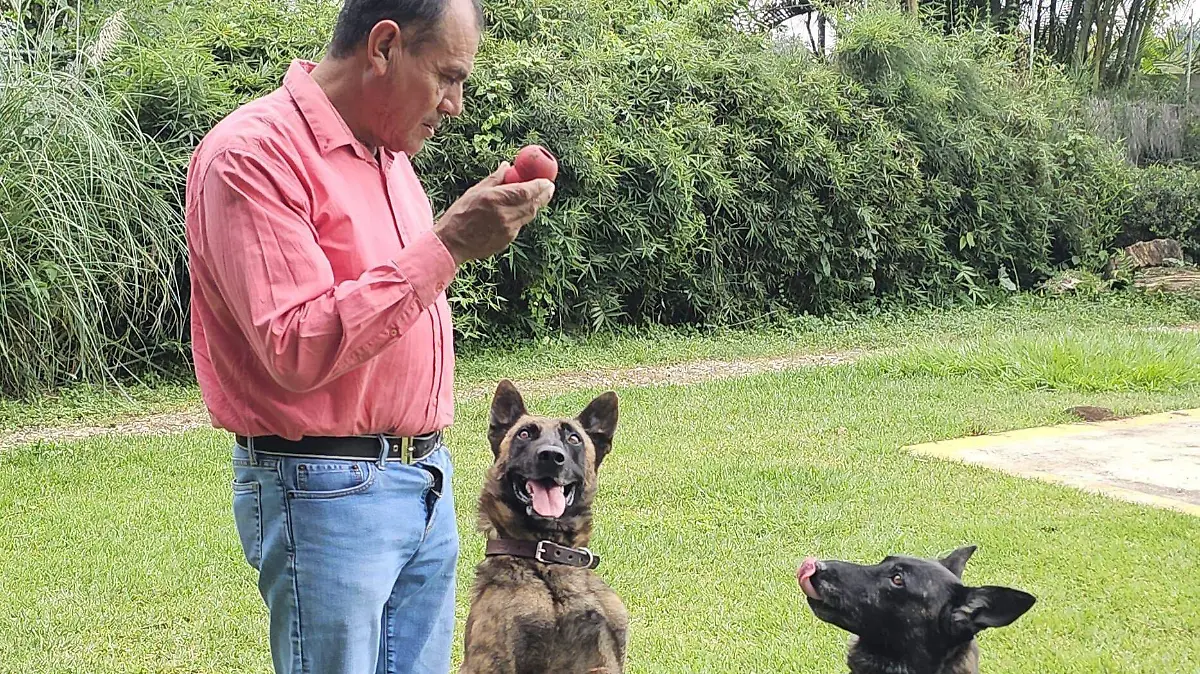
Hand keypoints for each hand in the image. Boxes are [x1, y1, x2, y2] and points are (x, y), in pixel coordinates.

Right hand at [433, 162, 554, 264]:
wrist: (452, 243)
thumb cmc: (459, 214)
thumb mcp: (475, 192)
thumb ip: (495, 179)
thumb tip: (508, 166)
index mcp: (495, 199)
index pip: (526, 191)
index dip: (540, 186)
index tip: (547, 180)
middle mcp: (504, 215)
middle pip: (532, 204)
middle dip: (544, 195)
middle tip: (549, 187)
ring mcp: (507, 230)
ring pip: (529, 215)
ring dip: (535, 205)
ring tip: (538, 196)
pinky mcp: (507, 240)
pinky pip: (520, 225)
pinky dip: (522, 216)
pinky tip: (519, 210)